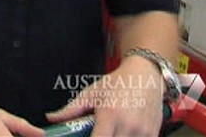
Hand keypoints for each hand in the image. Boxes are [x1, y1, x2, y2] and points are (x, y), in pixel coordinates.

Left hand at [46, 57, 164, 136]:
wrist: (146, 75)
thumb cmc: (118, 83)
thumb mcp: (91, 94)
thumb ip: (71, 109)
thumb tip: (51, 117)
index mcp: (110, 116)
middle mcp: (128, 126)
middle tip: (95, 132)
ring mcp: (143, 132)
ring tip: (108, 131)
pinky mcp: (153, 134)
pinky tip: (121, 132)